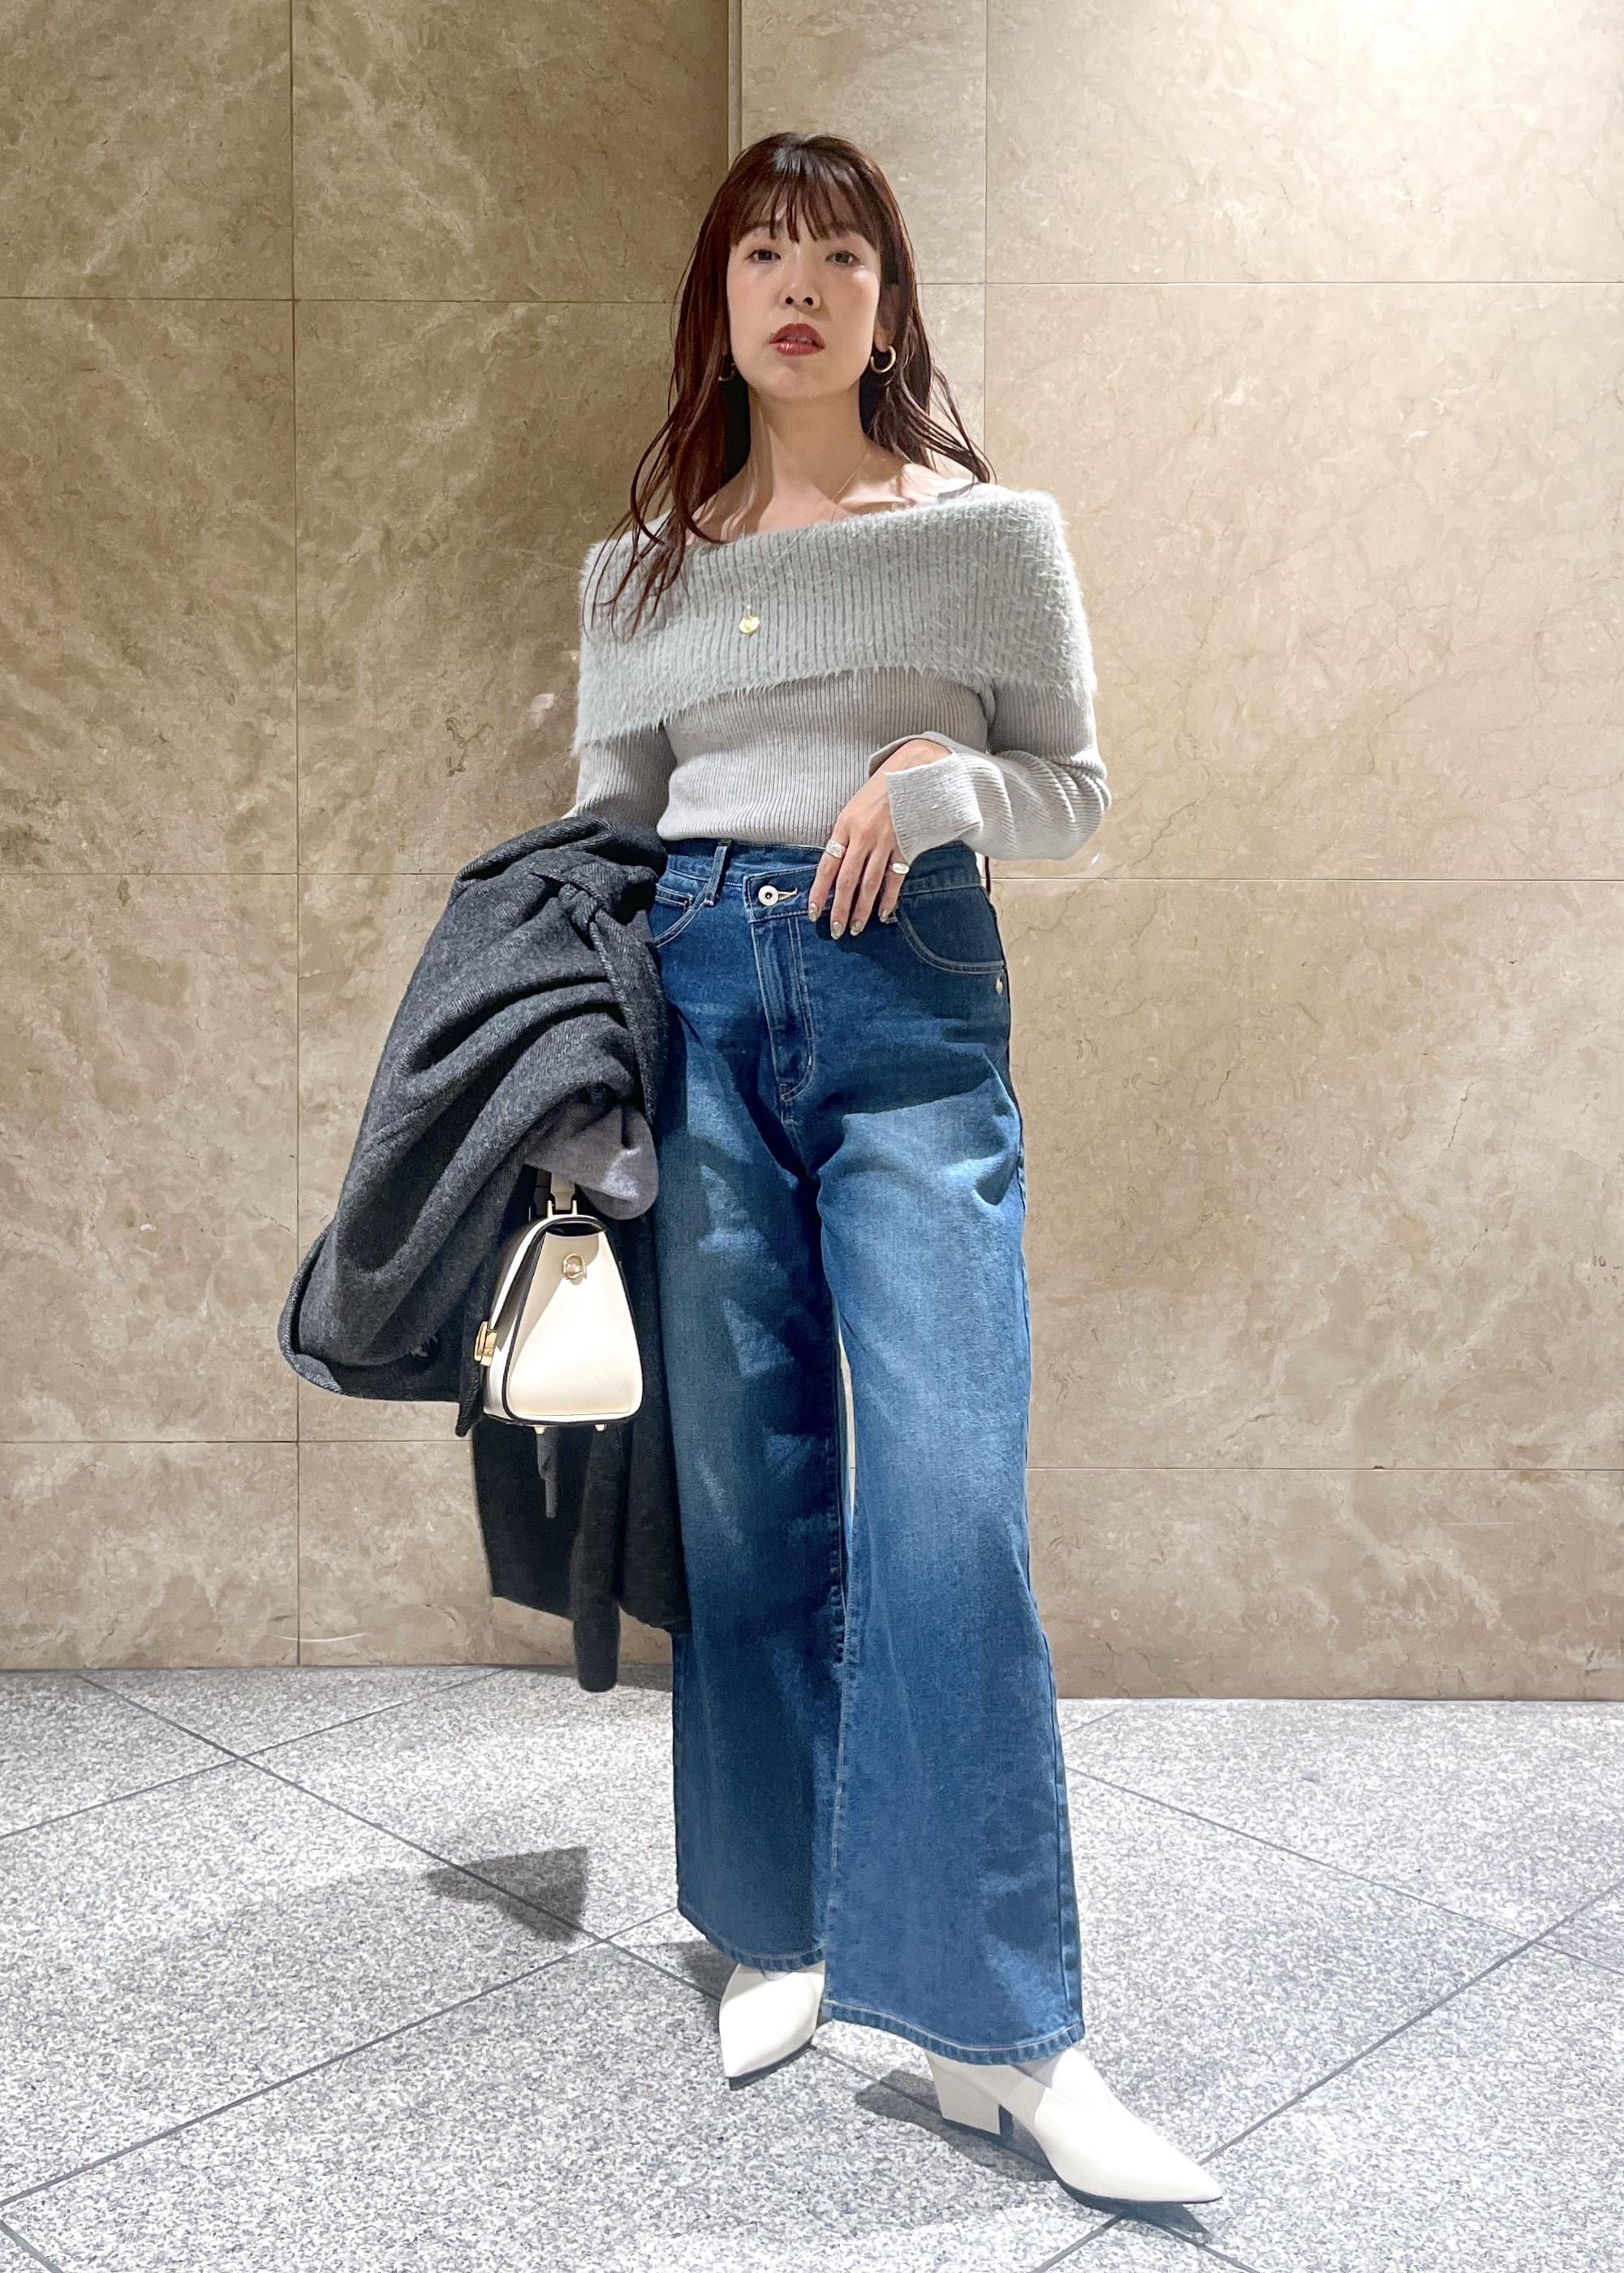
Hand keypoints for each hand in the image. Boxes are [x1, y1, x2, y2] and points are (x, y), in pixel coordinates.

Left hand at [807, 739, 950, 934]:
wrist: (913, 773)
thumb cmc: (879, 792)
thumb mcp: (852, 810)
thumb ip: (843, 837)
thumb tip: (834, 869)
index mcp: (845, 826)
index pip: (827, 866)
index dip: (819, 892)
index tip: (813, 912)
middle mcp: (863, 836)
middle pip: (847, 881)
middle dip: (839, 909)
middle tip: (835, 930)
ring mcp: (885, 843)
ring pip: (870, 885)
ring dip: (862, 910)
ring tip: (855, 928)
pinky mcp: (905, 847)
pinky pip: (894, 879)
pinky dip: (889, 899)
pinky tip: (883, 914)